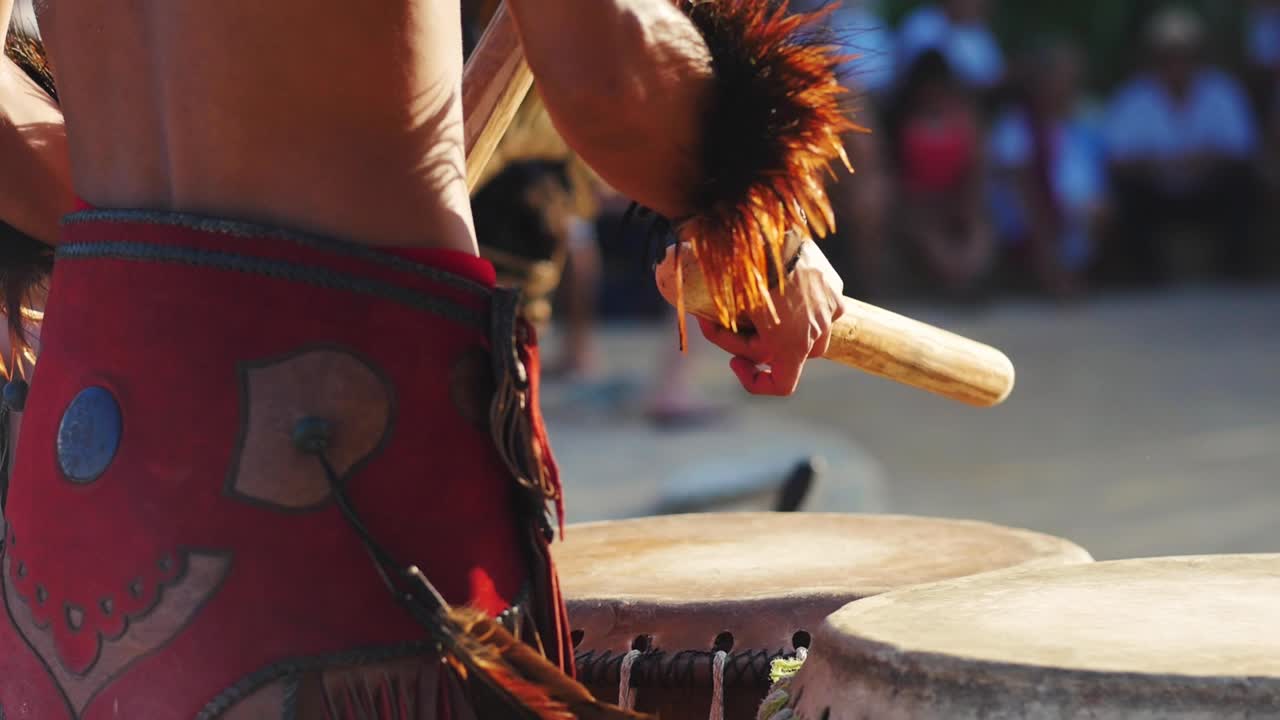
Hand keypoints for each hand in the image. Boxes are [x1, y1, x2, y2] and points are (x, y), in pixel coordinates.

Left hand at [697, 238, 843, 395]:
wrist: (774, 233)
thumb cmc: (749, 273)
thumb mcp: (730, 309)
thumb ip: (726, 330)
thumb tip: (710, 325)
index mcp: (792, 345)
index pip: (783, 386)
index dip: (756, 384)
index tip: (734, 363)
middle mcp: (817, 332)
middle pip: (791, 358)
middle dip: (763, 348)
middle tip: (737, 327)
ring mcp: (830, 310)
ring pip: (810, 333)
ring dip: (788, 330)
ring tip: (762, 309)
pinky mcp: (834, 287)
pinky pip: (822, 306)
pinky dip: (804, 305)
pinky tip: (785, 289)